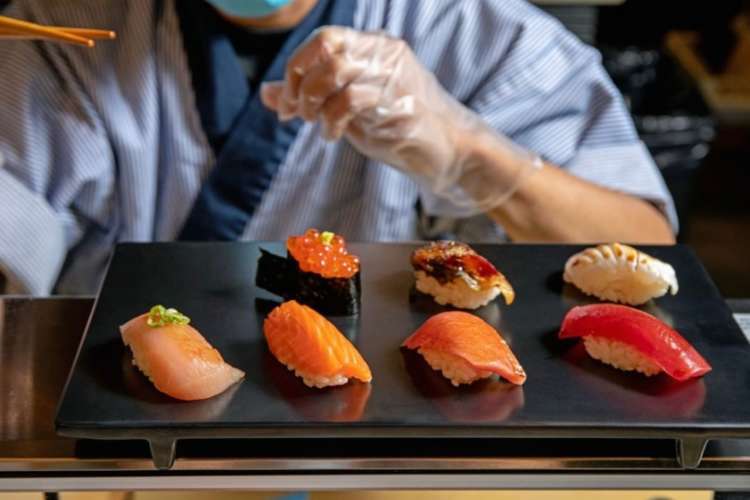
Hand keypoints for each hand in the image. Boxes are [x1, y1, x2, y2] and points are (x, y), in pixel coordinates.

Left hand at [261, 26, 541, 214]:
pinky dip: (330, 121)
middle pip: (324, 49)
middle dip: (298, 85)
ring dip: (311, 103)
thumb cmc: (399, 124)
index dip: (296, 66)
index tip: (286, 101)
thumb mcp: (349, 106)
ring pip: (333, 73)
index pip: (324, 38)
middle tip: (295, 114)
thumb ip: (311, 96)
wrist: (449, 147)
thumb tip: (266, 93)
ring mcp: (392, 76)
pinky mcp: (397, 103)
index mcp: (373, 47)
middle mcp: (383, 54)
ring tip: (316, 125)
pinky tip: (333, 135)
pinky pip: (349, 101)